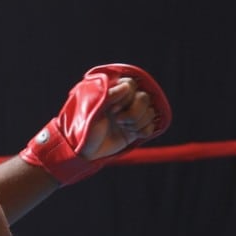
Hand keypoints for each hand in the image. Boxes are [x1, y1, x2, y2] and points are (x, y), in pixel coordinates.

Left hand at [20, 64, 171, 185]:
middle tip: (118, 120)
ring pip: (150, 112)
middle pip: (144, 97)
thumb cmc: (84, 126)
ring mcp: (131, 115)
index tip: (113, 109)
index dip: (127, 97)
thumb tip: (127, 86)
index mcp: (112, 91)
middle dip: (134, 112)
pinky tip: (131, 134)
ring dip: (138, 122)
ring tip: (123, 128)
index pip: (131, 84)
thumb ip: (109, 95)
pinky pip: (151, 126)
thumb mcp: (93, 108)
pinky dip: (143, 131)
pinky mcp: (136, 129)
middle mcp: (123, 101)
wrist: (84, 151)